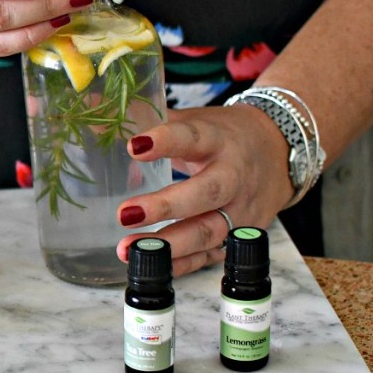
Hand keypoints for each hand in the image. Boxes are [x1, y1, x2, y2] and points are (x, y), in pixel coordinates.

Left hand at [114, 104, 293, 276]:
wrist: (280, 152)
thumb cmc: (223, 135)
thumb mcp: (193, 119)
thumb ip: (146, 116)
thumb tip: (92, 106)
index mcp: (219, 139)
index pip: (194, 137)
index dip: (166, 141)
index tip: (133, 146)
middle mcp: (235, 175)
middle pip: (207, 192)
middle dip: (166, 206)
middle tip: (125, 213)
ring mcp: (242, 209)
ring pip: (211, 231)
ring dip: (169, 245)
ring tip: (127, 249)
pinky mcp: (240, 235)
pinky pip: (211, 255)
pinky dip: (182, 263)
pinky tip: (150, 265)